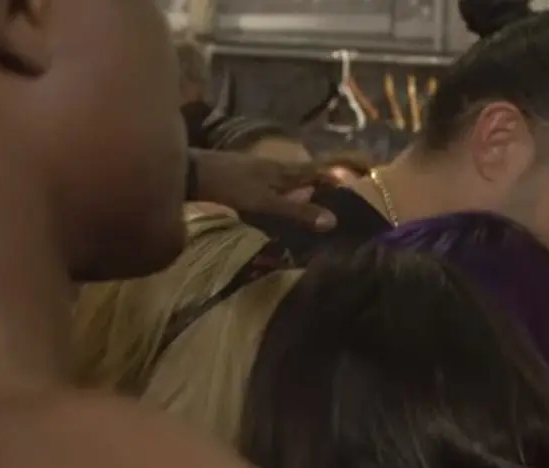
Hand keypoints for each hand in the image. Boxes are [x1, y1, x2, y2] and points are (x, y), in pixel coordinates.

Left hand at [188, 149, 338, 229]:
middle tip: (340, 191)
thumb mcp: (266, 203)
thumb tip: (333, 221)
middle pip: (305, 173)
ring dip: (304, 186)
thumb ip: (296, 212)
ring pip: (290, 177)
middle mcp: (275, 166)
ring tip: (318, 197)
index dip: (336, 174)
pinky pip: (276, 183)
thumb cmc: (231, 186)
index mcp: (284, 171)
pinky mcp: (247, 175)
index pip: (318, 171)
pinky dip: (287, 190)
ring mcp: (259, 169)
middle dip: (323, 180)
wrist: (192, 172)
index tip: (356, 179)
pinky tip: (284, 198)